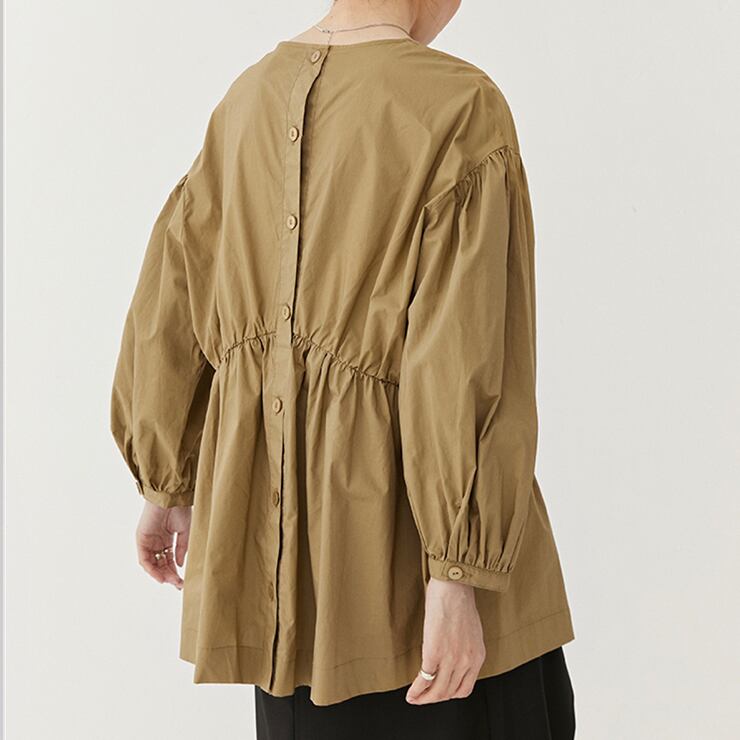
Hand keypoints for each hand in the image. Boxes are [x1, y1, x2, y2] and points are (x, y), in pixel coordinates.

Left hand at [135, 501, 191, 588]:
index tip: (182, 582)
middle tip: (178, 585)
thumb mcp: (185, 532)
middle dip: (169, 576)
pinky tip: (160, 577)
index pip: (169, 561)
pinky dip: (151, 569)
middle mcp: (156, 543)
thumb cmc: (180, 510)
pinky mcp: (141, 540)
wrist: (172, 498)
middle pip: (161, 564)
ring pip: (152, 564)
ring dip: (160, 575)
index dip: (175, 572)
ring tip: (170, 581)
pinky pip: (144, 559)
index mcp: (167, 540)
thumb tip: (179, 565)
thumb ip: (181, 548)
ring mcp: (148, 542)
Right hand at [405, 577, 485, 703]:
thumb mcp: (472, 631)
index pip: (464, 688)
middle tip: (422, 699)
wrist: (453, 587)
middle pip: (449, 692)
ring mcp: (451, 658)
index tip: (439, 693)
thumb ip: (466, 648)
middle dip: (434, 699)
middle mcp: (466, 661)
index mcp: (477, 656)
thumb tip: (454, 658)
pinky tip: (410, 693)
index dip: (450, 695)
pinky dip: (416, 690)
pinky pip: (424, 680)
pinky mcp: (434, 652)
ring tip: (414, 699)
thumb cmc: (460, 601)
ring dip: (424, 699)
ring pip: (437, 691)